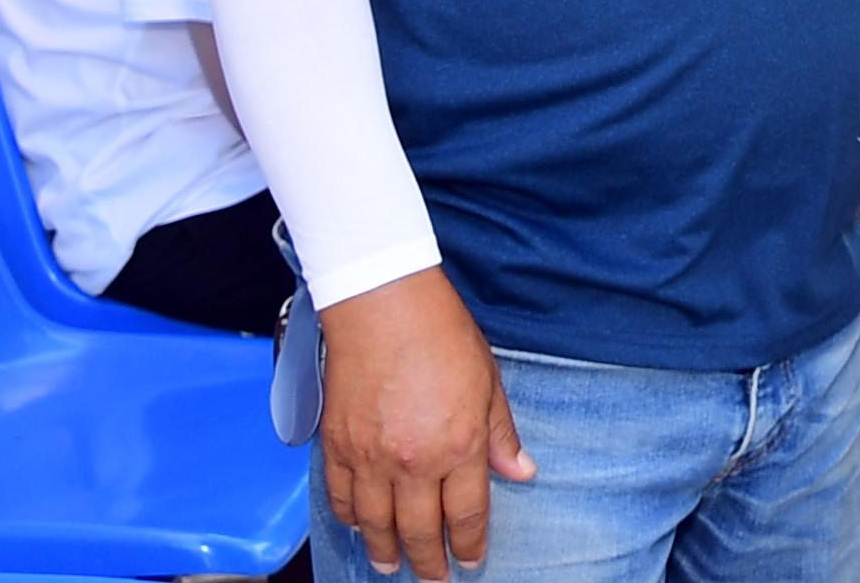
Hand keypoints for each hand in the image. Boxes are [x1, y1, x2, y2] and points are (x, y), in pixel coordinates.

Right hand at [317, 266, 533, 579]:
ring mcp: (370, 458)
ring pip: (376, 524)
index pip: (467, 515)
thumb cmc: (440, 333)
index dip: (469, 545)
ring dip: (385, 551)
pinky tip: (360, 527)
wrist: (383, 304)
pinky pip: (341, 498)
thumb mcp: (488, 381)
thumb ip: (501, 434)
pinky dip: (350, 519)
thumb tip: (521, 471)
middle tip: (434, 578)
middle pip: (420, 530)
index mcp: (459, 446)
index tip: (471, 561)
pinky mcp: (338, 446)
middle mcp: (414, 462)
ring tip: (391, 566)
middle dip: (429, 561)